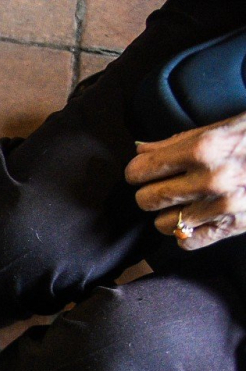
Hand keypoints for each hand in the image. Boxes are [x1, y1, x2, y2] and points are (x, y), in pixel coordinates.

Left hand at [127, 112, 245, 250]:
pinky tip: (196, 220)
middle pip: (147, 200)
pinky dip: (187, 235)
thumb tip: (141, 150)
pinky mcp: (232, 227)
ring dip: (168, 215)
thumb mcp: (225, 127)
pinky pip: (187, 243)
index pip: (141, 170)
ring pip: (163, 224)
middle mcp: (211, 179)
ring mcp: (222, 206)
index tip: (145, 170)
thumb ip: (179, 140)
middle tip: (163, 186)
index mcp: (204, 148)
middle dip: (150, 193)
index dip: (138, 171)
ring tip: (183, 203)